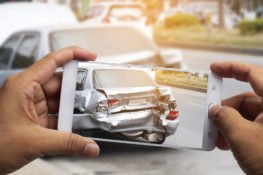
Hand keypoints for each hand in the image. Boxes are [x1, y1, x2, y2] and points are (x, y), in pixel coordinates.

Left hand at [0, 46, 99, 174]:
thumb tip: (90, 146)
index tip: (90, 56)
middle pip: (58, 82)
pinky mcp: (33, 116)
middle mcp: (26, 91)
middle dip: (75, 91)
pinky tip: (70, 126)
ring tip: (81, 117)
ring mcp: (29, 104)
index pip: (52, 61)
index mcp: (22, 86)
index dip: (73, 55)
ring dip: (69, 108)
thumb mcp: (34, 142)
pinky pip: (54, 112)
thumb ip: (67, 143)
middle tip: (90, 98)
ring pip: (58, 99)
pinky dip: (64, 119)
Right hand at [209, 62, 262, 174]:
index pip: (253, 74)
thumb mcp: (242, 136)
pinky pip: (251, 127)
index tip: (215, 69)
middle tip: (211, 119)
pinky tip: (227, 143)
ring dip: (229, 124)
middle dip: (226, 110)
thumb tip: (215, 109)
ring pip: (247, 115)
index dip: (231, 68)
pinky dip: (237, 132)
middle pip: (246, 99)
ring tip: (218, 137)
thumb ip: (224, 117)